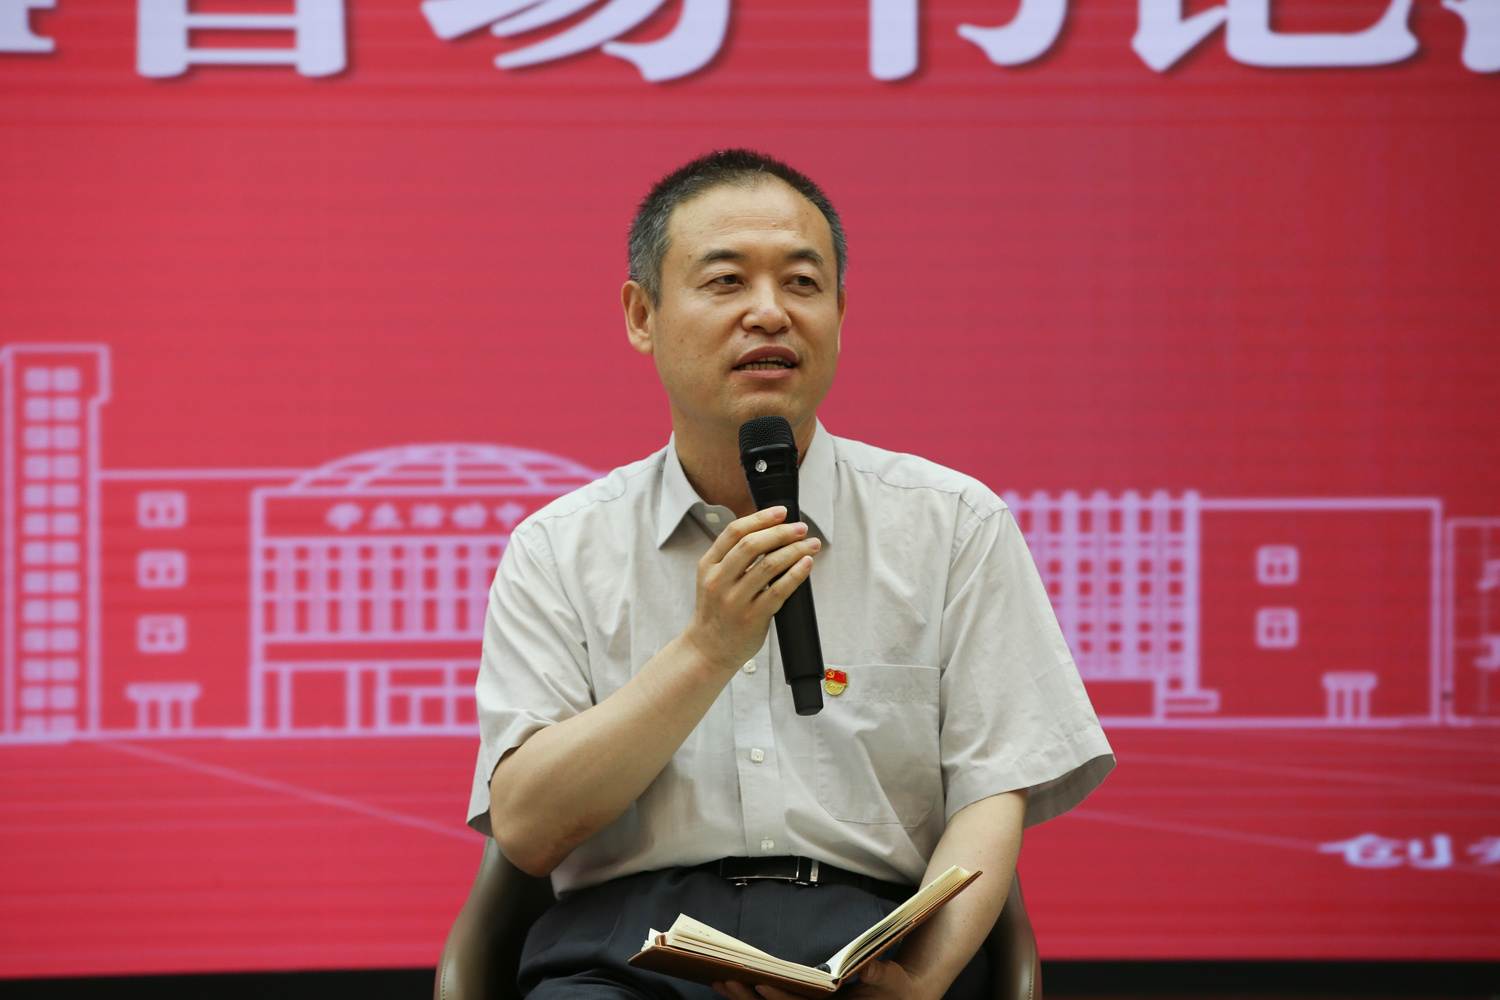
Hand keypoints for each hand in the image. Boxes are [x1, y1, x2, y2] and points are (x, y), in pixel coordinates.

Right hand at [682, 505, 820, 671]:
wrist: (709, 649)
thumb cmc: (717, 611)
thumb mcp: (712, 579)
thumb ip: (732, 557)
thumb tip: (770, 531)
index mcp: (709, 566)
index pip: (734, 532)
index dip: (760, 518)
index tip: (781, 512)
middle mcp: (719, 581)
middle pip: (752, 545)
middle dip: (781, 532)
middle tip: (801, 528)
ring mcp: (735, 601)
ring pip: (769, 566)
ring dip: (795, 550)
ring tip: (811, 545)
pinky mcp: (752, 618)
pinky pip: (779, 591)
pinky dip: (796, 574)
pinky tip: (806, 564)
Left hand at [713, 960, 929, 999]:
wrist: (903, 999)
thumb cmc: (897, 988)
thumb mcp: (891, 979)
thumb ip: (878, 973)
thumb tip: (866, 964)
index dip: (778, 998)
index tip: (758, 982)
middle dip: (748, 999)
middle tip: (724, 980)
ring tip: (720, 982)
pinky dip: (755, 999)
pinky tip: (737, 988)